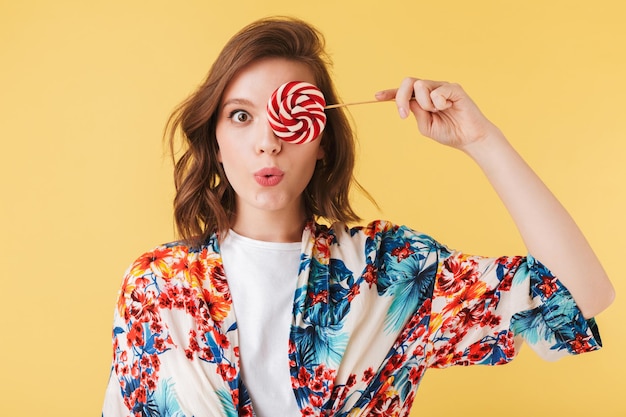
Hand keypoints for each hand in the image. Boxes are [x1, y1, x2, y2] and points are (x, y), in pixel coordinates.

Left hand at [375, 78, 499, 149]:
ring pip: (421, 86)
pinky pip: (437, 92)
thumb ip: (416, 112)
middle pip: (409, 82)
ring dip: (425, 104)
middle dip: (401, 97)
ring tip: (438, 112)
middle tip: (403, 115)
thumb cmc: (449, 133)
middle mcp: (431, 90)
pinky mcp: (454, 88)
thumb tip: (408, 100)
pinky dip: (439, 103)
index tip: (376, 96)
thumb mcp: (426, 126)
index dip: (390, 93)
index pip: (404, 92)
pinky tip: (449, 107)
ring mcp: (442, 87)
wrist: (469, 139)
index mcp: (422, 99)